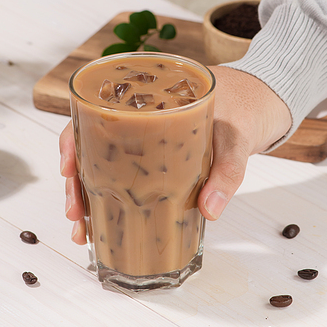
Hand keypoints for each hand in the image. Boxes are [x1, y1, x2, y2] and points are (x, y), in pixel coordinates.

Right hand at [59, 65, 291, 242]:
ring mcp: (144, 139)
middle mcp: (136, 118)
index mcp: (146, 99)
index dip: (73, 139)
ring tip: (82, 227)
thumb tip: (210, 210)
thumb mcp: (236, 138)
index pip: (94, 113)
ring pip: (101, 163)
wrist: (259, 102)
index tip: (68, 167)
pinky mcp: (155, 158)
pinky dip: (109, 196)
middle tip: (74, 214)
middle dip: (75, 182)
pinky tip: (100, 220)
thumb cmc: (242, 109)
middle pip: (89, 145)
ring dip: (86, 194)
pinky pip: (124, 174)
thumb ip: (227, 172)